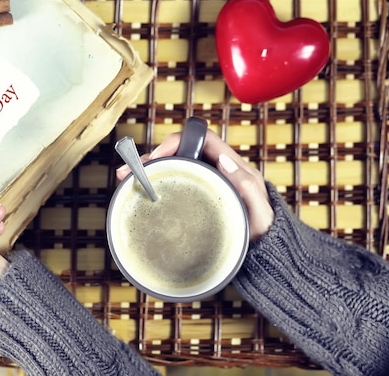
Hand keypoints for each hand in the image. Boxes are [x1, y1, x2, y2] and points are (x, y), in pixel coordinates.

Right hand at [116, 129, 273, 240]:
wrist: (262, 251)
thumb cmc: (262, 229)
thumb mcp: (258, 210)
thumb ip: (246, 186)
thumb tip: (225, 160)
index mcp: (231, 165)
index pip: (203, 138)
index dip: (179, 140)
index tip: (160, 155)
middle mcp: (215, 169)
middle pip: (181, 152)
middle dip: (154, 157)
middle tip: (132, 169)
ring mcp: (204, 183)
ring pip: (173, 167)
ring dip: (148, 169)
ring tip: (126, 177)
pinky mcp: (195, 198)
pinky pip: (172, 184)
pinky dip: (153, 184)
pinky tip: (137, 190)